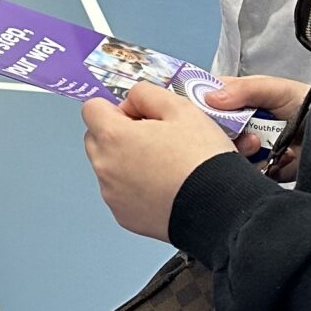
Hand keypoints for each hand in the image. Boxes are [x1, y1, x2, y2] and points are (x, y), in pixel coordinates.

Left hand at [81, 84, 235, 241]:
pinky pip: (120, 193)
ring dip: (126, 161)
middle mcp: (105, 167)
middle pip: (95, 139)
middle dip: (117, 133)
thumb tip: (132, 98)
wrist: (219, 207)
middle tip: (153, 138)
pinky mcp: (124, 216)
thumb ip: (147, 94)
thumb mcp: (181, 108)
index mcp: (113, 136)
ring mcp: (112, 194)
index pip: (92, 109)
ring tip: (163, 164)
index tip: (138, 115)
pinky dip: (134, 187)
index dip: (117, 108)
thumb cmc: (202, 160)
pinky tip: (163, 186)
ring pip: (108, 167)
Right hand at [200, 74, 308, 172]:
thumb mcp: (276, 89)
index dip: (200, 107)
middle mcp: (242, 125)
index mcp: (240, 101)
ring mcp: (251, 149)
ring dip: (241, 151)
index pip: (209, 102)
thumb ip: (244, 90)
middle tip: (240, 131)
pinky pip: (246, 174)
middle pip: (214, 132)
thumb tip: (210, 99)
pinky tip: (274, 158)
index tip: (198, 112)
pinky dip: (257, 169)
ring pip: (228, 154)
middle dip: (222, 134)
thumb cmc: (309, 104)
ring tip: (259, 145)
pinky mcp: (263, 170)